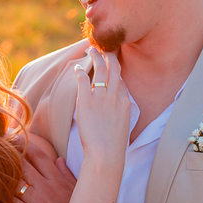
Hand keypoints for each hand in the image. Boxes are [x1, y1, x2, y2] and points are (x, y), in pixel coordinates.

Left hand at [16, 135, 75, 202]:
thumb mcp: (76, 193)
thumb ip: (66, 175)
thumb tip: (58, 159)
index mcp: (56, 179)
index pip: (38, 155)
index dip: (23, 143)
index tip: (12, 136)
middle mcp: (45, 187)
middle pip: (22, 163)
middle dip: (6, 153)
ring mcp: (37, 201)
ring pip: (13, 181)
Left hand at [73, 48, 129, 171]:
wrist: (106, 154)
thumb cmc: (113, 146)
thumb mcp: (123, 125)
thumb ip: (120, 113)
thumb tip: (116, 110)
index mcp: (125, 101)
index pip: (121, 80)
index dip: (116, 70)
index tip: (112, 64)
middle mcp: (115, 95)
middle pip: (114, 68)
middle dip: (110, 55)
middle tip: (105, 48)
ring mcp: (101, 97)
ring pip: (100, 69)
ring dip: (96, 57)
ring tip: (91, 50)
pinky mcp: (86, 101)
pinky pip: (83, 80)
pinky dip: (80, 72)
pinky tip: (76, 68)